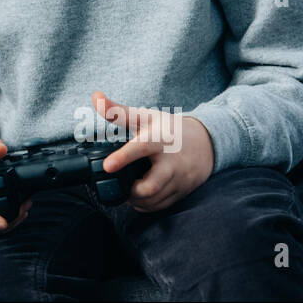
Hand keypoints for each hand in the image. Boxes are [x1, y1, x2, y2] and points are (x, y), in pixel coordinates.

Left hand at [92, 91, 213, 212]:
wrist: (206, 142)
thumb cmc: (170, 128)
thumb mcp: (146, 117)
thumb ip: (118, 111)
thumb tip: (95, 97)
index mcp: (160, 139)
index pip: (142, 148)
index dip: (123, 157)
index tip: (106, 166)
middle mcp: (172, 162)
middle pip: (151, 185)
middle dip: (131, 190)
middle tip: (119, 183)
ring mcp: (179, 179)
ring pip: (155, 199)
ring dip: (136, 199)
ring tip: (125, 189)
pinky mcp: (182, 191)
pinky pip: (162, 205)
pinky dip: (147, 205)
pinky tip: (138, 197)